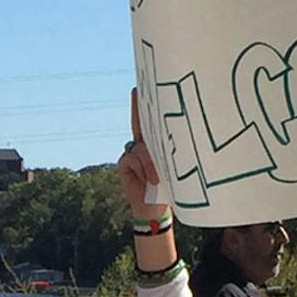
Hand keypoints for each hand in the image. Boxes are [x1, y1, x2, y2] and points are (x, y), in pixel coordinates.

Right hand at [115, 89, 163, 217]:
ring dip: (151, 163)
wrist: (154, 207)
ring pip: (141, 148)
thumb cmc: (170, 187)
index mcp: (158, 144)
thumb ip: (163, 156)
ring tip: (158, 180)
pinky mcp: (124, 163)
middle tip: (136, 91)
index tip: (145, 90)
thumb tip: (151, 149)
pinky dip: (142, 169)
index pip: (154, 123)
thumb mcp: (171, 169)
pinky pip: (133, 159)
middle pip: (139, 123)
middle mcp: (143, 145)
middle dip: (137, 107)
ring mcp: (132, 153)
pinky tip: (147, 181)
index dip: (148, 107)